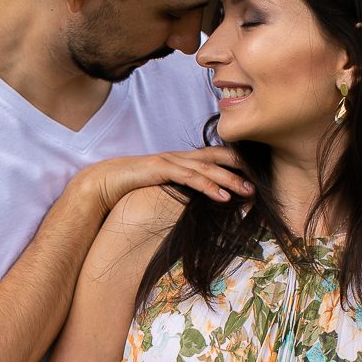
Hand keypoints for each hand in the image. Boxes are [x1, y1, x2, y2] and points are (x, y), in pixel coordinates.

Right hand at [76, 146, 253, 215]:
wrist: (102, 182)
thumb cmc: (130, 187)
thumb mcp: (160, 188)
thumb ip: (178, 191)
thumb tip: (194, 204)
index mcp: (180, 160)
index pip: (214, 157)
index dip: (236, 163)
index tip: (256, 175)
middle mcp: (179, 157)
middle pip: (217, 158)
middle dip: (240, 169)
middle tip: (260, 184)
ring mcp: (170, 161)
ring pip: (207, 168)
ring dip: (230, 180)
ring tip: (248, 191)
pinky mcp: (160, 169)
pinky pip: (189, 178)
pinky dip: (208, 187)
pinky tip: (222, 196)